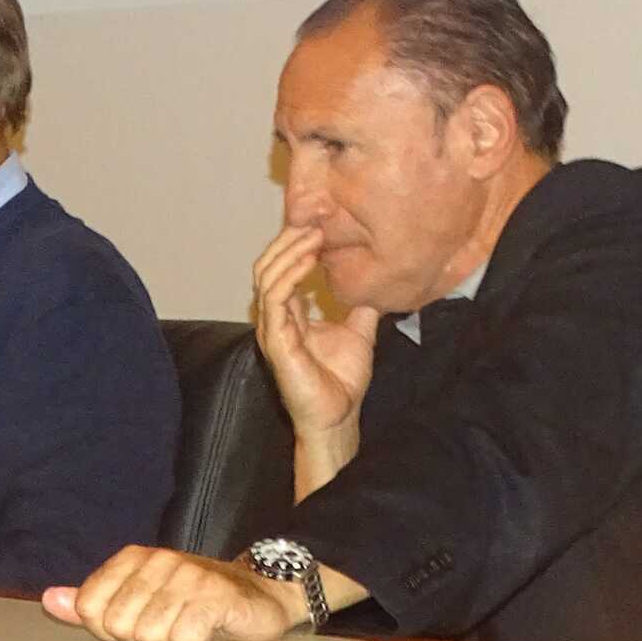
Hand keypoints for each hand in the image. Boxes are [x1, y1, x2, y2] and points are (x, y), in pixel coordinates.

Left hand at [41, 545, 304, 640]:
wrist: (259, 595)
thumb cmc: (192, 600)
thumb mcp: (137, 597)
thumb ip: (91, 601)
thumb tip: (49, 601)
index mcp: (131, 558)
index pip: (89, 609)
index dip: (108, 630)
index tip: (136, 623)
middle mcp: (157, 561)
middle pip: (118, 626)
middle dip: (140, 639)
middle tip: (168, 626)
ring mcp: (187, 576)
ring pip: (149, 636)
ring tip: (188, 626)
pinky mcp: (216, 596)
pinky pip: (184, 638)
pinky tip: (207, 629)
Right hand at [251, 225, 378, 439]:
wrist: (338, 417)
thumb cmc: (341, 382)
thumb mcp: (358, 333)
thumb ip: (360, 310)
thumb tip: (375, 287)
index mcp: (289, 316)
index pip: (280, 271)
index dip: (294, 247)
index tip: (319, 228)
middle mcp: (275, 319)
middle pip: (266, 267)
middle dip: (287, 241)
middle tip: (313, 223)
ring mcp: (272, 329)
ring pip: (266, 277)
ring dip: (288, 252)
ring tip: (312, 235)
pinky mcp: (276, 340)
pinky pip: (274, 297)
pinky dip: (289, 274)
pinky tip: (308, 260)